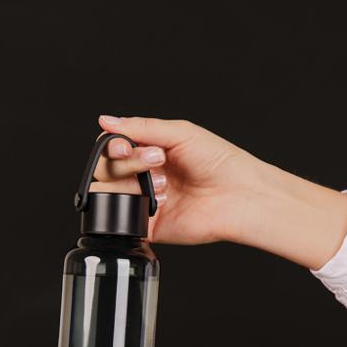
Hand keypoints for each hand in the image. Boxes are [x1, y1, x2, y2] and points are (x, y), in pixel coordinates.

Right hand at [92, 115, 346, 268]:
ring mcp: (144, 201)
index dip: (114, 146)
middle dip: (128, 162)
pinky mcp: (147, 225)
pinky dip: (133, 208)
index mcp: (150, 152)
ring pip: (108, 191)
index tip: (125, 146)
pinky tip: (158, 202)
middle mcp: (144, 176)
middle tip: (156, 160)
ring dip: (131, 183)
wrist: (240, 196)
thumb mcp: (180, 133)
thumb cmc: (220, 163)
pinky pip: (120, 219)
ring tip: (162, 184)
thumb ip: (140, 127)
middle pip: (108, 168)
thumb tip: (106, 121)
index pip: (114, 147)